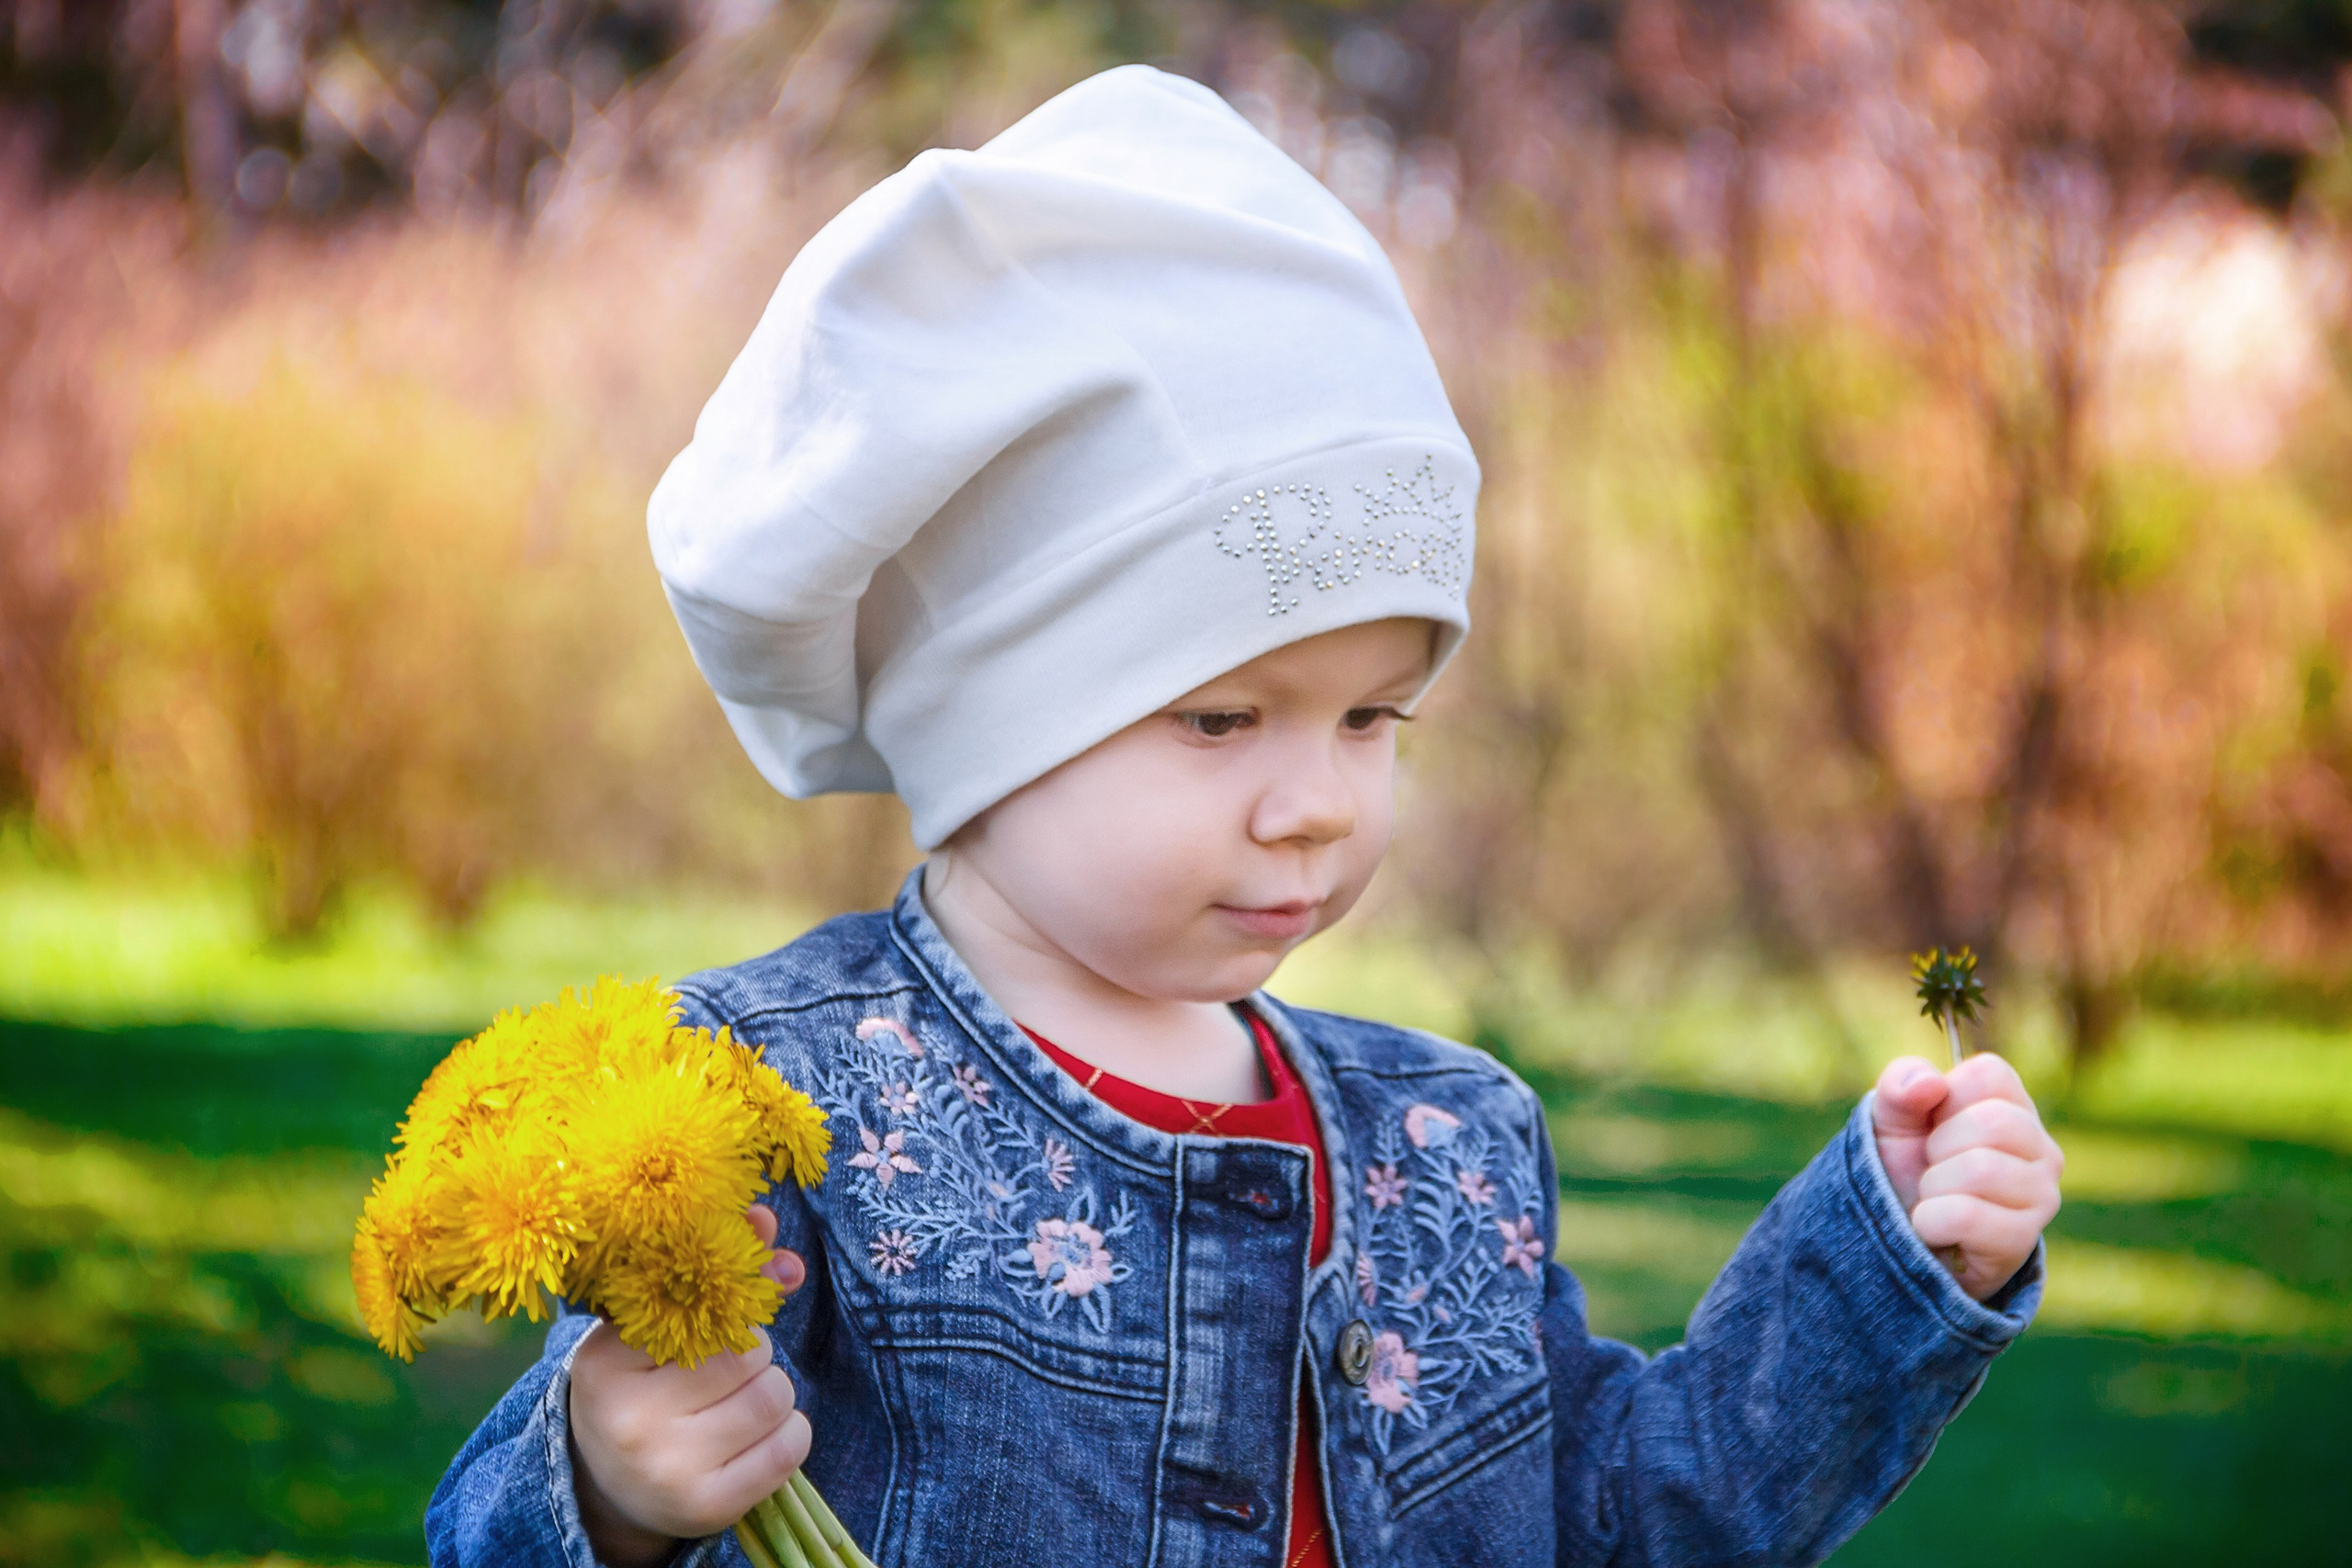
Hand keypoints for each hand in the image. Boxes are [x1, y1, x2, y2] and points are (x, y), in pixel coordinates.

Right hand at [569, 1205, 809, 1567]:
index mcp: (604, 1362)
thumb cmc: (643, 1389)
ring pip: (773, 1396)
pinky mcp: (705, 1507)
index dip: (727, 1307)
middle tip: (726, 1373)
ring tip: (740, 1405)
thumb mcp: (655, 1331)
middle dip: (753, 1355)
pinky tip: (759, 1438)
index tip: (720, 1317)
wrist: (609, 1489)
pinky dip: (790, 1435)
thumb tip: (765, 1221)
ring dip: (774, 1393)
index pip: (702, 1305)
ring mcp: (666, 1468)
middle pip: (746, 1353)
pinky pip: (789, 1448)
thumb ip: (712, 1272)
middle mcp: (629, 1418)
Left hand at [1871, 1053, 2062, 1301]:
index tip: (1934, 1126)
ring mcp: (2041, 1197)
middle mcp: (2042, 1150)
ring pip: (1981, 1169)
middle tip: (1933, 1169)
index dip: (1945, 1098)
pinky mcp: (2022, 1240)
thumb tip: (1930, 1083)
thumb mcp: (1891, 1119)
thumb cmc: (1905, 1170)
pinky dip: (1930, 1220)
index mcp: (2015, 1109)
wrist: (1899, 1242)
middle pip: (1993, 1122)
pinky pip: (1966, 1215)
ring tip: (1935, 1199)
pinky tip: (1935, 1228)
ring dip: (1933, 1187)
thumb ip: (1899, 1086)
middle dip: (1939, 1147)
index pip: (1990, 1073)